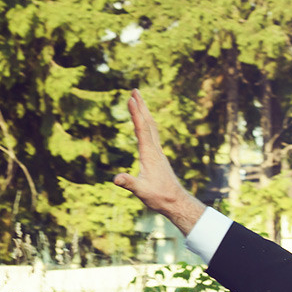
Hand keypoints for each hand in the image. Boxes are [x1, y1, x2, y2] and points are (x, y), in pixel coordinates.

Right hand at [112, 90, 204, 233]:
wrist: (174, 201)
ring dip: (145, 112)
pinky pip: (152, 135)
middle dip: (141, 106)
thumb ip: (129, 183)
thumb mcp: (141, 191)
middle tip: (135, 90)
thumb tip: (116, 179)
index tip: (130, 98)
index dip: (136, 113)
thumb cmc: (158, 196)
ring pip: (151, 127)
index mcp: (149, 154)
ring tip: (139, 101)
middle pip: (148, 123)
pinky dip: (147, 124)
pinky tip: (145, 123)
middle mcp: (155, 150)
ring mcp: (158, 152)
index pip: (142, 129)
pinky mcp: (158, 156)